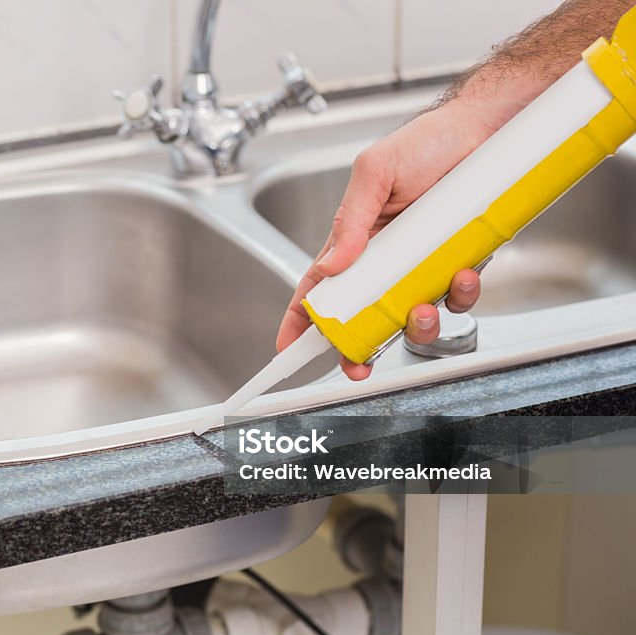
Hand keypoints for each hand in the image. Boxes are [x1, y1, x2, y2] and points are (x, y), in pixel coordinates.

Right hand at [277, 101, 501, 379]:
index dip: (300, 320)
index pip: (318, 287)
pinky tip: (463, 273)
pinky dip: (460, 294)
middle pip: (363, 317)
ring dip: (416, 325)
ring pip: (411, 316)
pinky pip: (456, 296)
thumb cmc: (426, 143)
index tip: (288, 349)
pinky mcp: (457, 263)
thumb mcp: (375, 173)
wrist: (486, 130)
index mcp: (354, 241)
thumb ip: (351, 220)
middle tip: (359, 363)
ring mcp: (422, 265)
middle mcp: (386, 260)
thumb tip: (330, 265)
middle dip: (358, 348)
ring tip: (423, 308)